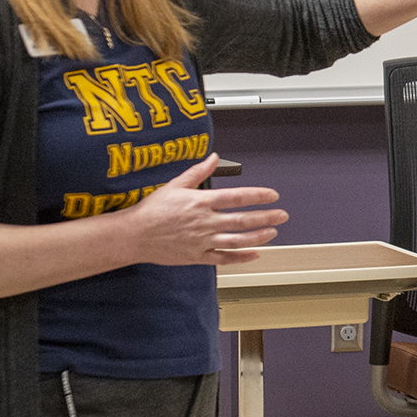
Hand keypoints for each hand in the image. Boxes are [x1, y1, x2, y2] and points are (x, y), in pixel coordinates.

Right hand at [113, 154, 288, 265]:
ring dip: (258, 237)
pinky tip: (254, 254)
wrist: (134, 235)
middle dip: (266, 217)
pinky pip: (223, 258)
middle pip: (242, 220)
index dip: (257, 196)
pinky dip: (240, 257)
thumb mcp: (175, 185)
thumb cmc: (153, 209)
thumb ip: (198, 172)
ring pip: (237, 241)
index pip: (236, 197)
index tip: (272, 195)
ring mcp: (202, 241)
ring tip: (272, 233)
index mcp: (200, 202)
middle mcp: (204, 222)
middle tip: (282, 215)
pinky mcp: (197, 257)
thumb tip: (214, 157)